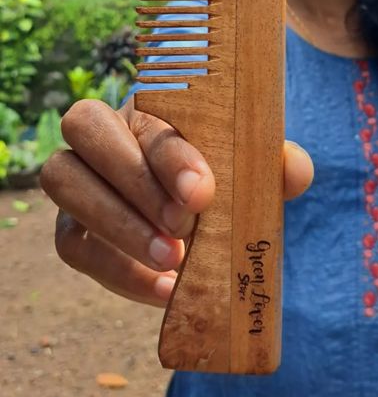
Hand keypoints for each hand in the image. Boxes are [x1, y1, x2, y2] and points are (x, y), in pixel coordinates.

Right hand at [41, 98, 313, 306]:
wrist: (200, 212)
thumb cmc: (225, 176)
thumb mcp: (252, 166)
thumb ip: (274, 163)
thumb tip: (295, 171)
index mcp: (150, 107)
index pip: (147, 118)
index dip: (171, 156)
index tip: (204, 193)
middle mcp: (105, 132)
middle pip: (84, 127)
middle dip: (134, 179)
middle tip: (183, 226)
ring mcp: (79, 178)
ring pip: (62, 180)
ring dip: (116, 223)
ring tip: (170, 258)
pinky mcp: (71, 228)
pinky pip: (72, 245)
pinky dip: (116, 270)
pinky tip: (163, 289)